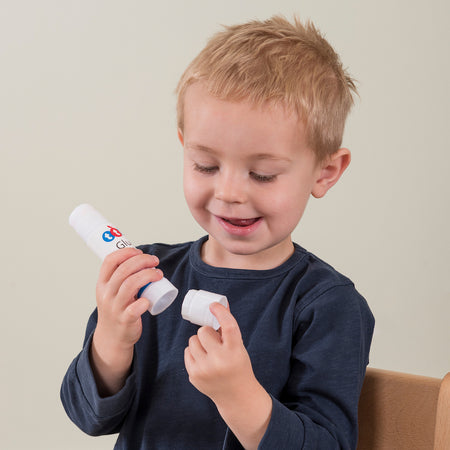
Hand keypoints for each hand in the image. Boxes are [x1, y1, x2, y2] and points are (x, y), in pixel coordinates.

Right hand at [91, 247, 162, 394]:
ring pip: (130, 285)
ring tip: (158, 274)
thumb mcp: (112, 291)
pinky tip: (149, 299)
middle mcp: (107, 294)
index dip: (126, 253)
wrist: (112, 337)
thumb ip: (122, 276)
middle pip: (124, 270)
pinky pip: (133, 309)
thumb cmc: (116, 309)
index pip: (110, 261)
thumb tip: (142, 258)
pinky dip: (143, 302)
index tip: (140, 251)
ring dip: (147, 275)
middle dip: (142, 261)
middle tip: (155, 261)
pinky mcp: (125, 320)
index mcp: (103, 284)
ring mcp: (115, 307)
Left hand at [184, 303, 252, 402]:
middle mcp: (220, 360)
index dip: (220, 312)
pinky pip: (187, 352)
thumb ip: (228, 328)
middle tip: (214, 341)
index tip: (213, 305)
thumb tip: (218, 305)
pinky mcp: (194, 375)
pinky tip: (204, 360)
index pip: (228, 325)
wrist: (237, 396)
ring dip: (200, 342)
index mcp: (235, 350)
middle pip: (204, 331)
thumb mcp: (239, 347)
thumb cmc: (238, 365)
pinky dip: (194, 353)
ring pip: (192, 341)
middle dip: (208, 333)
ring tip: (209, 351)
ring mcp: (205, 369)